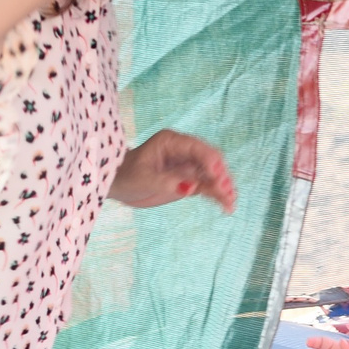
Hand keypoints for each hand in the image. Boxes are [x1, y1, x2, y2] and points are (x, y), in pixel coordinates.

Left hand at [112, 128, 234, 209]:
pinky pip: (207, 187)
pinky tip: (226, 206)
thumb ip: (167, 182)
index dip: (211, 162)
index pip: (198, 148)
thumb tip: (192, 188)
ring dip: (223, 188)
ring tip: (230, 203)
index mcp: (172, 142)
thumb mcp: (144, 179)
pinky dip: (217, 195)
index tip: (217, 178)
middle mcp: (184, 152)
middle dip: (221, 176)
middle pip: (211, 161)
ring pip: (213, 175)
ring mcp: (188, 167)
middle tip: (226, 193)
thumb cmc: (126, 176)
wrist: (118, 184)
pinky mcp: (189, 181)